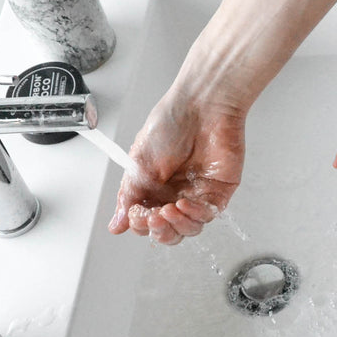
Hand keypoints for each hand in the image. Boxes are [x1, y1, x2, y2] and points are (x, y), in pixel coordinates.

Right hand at [108, 89, 245, 244]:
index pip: (146, 220)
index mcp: (154, 187)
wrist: (201, 106)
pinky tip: (185, 204)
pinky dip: (195, 215)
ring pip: (189, 227)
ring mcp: (198, 193)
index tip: (137, 215)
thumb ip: (129, 197)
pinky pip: (208, 215)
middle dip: (161, 230)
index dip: (141, 223)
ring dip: (178, 225)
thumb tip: (117, 224)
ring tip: (169, 210)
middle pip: (170, 230)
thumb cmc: (170, 123)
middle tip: (155, 218)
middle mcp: (176, 192)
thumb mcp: (139, 163)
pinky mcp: (219, 191)